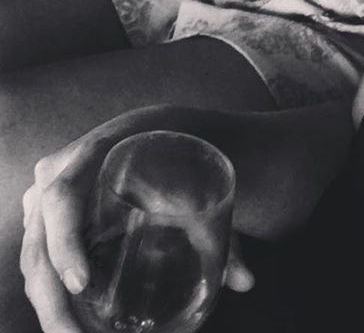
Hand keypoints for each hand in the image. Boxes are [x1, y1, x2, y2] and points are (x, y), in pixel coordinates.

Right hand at [20, 108, 254, 331]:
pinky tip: (70, 326)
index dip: (65, 241)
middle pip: (38, 240)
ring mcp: (43, 199)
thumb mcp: (199, 180)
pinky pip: (37, 262)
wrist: (165, 131)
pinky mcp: (44, 222)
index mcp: (96, 149)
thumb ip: (225, 231)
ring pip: (33, 260)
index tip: (81, 282)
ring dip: (48, 307)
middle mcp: (59, 173)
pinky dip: (48, 297)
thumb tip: (248, 282)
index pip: (63, 196)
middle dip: (52, 298)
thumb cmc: (181, 155)